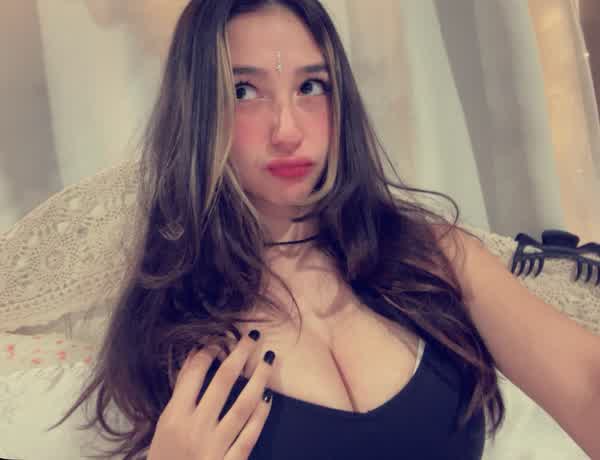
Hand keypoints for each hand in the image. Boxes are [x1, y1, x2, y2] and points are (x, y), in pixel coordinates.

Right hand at [148, 330, 273, 459]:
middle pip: (223, 381)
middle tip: (253, 335)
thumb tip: (194, 358)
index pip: (193, 373)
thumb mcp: (163, 427)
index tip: (220, 338)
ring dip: (258, 379)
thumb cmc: (165, 459)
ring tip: (268, 358)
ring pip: (243, 405)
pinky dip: (260, 416)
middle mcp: (195, 428)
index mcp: (174, 417)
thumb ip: (181, 394)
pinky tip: (268, 399)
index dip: (208, 351)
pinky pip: (250, 435)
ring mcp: (215, 447)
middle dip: (239, 354)